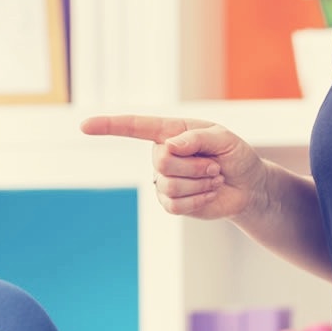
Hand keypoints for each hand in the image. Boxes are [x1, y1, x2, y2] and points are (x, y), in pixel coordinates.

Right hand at [81, 115, 268, 221]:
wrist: (247, 187)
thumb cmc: (236, 156)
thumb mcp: (226, 139)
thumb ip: (198, 137)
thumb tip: (171, 146)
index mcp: (170, 132)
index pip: (135, 127)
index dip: (109, 126)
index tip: (84, 126)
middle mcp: (161, 154)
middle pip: (162, 161)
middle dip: (194, 166)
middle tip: (213, 166)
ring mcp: (163, 180)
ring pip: (170, 185)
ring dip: (200, 183)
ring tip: (213, 178)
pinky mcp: (170, 202)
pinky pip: (175, 204)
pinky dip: (198, 199)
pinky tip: (208, 193)